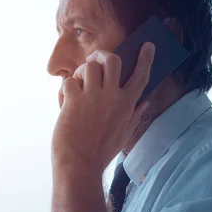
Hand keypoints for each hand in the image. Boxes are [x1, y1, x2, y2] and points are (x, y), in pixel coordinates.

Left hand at [51, 42, 154, 174]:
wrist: (79, 166)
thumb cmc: (101, 152)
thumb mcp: (124, 134)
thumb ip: (135, 114)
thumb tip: (146, 101)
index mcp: (127, 105)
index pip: (141, 76)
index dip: (145, 58)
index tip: (147, 45)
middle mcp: (112, 97)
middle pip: (112, 59)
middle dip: (102, 55)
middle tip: (95, 61)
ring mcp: (92, 97)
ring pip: (88, 66)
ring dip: (81, 72)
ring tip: (78, 85)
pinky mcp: (73, 100)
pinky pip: (68, 81)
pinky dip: (65, 89)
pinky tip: (65, 102)